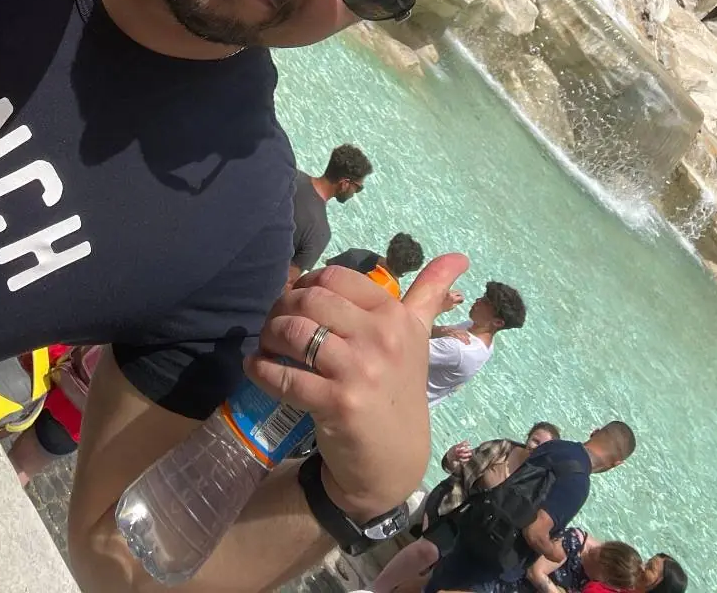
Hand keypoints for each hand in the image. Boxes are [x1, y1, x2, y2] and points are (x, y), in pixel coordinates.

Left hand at [246, 252, 467, 520]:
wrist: (393, 461)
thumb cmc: (398, 391)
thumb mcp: (418, 338)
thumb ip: (431, 293)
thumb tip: (461, 256)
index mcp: (396, 316)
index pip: (336, 277)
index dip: (306, 282)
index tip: (296, 299)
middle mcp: (381, 338)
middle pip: (311, 299)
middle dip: (281, 306)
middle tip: (274, 322)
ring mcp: (360, 371)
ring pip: (296, 332)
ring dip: (269, 334)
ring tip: (266, 343)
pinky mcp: (337, 404)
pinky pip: (286, 377)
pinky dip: (261, 369)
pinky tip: (255, 367)